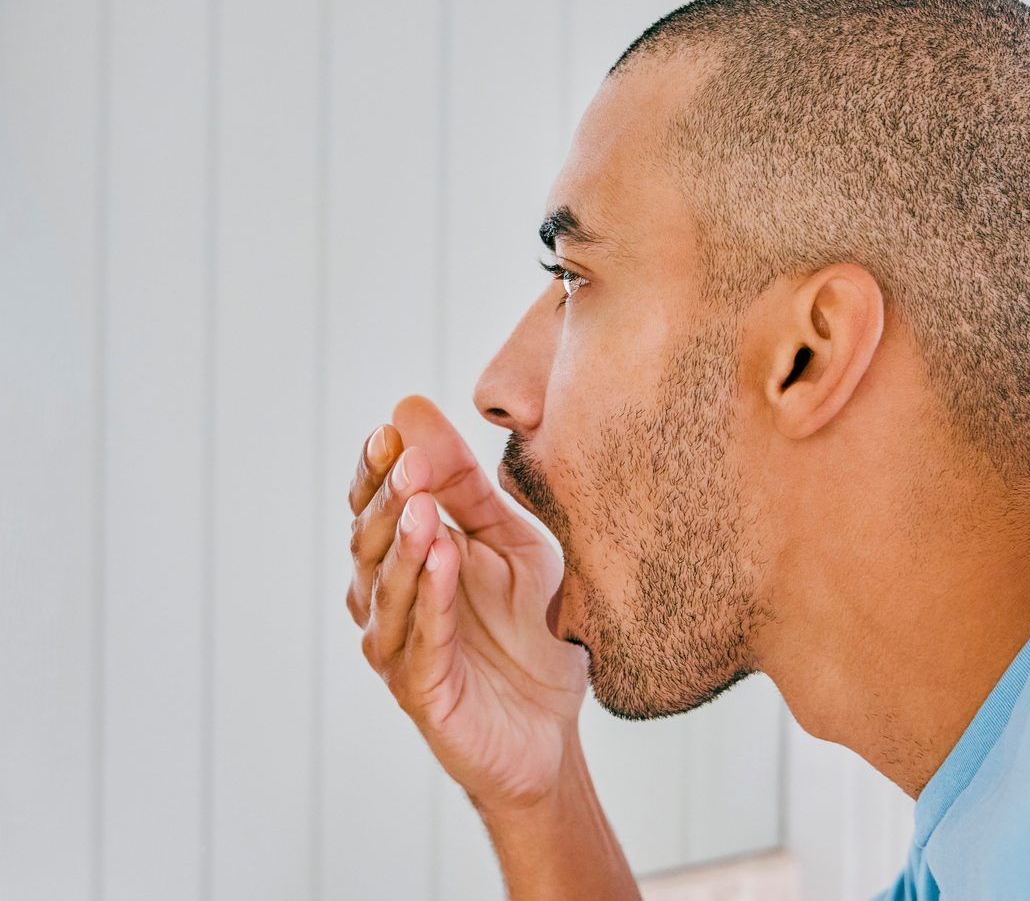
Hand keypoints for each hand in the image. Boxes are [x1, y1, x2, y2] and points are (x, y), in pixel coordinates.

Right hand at [346, 394, 587, 808]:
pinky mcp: (424, 691)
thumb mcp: (512, 541)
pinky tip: (443, 560)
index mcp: (405, 559)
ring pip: (387, 590)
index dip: (376, 470)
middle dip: (388, 500)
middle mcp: (388, 601)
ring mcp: (401, 649)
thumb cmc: (531, 627)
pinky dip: (432, 598)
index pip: (373, 506)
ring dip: (403, 545)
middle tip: (408, 462)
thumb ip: (468, 485)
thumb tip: (410, 407)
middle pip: (370, 543)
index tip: (391, 430)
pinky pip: (423, 638)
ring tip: (422, 508)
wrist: (556, 724)